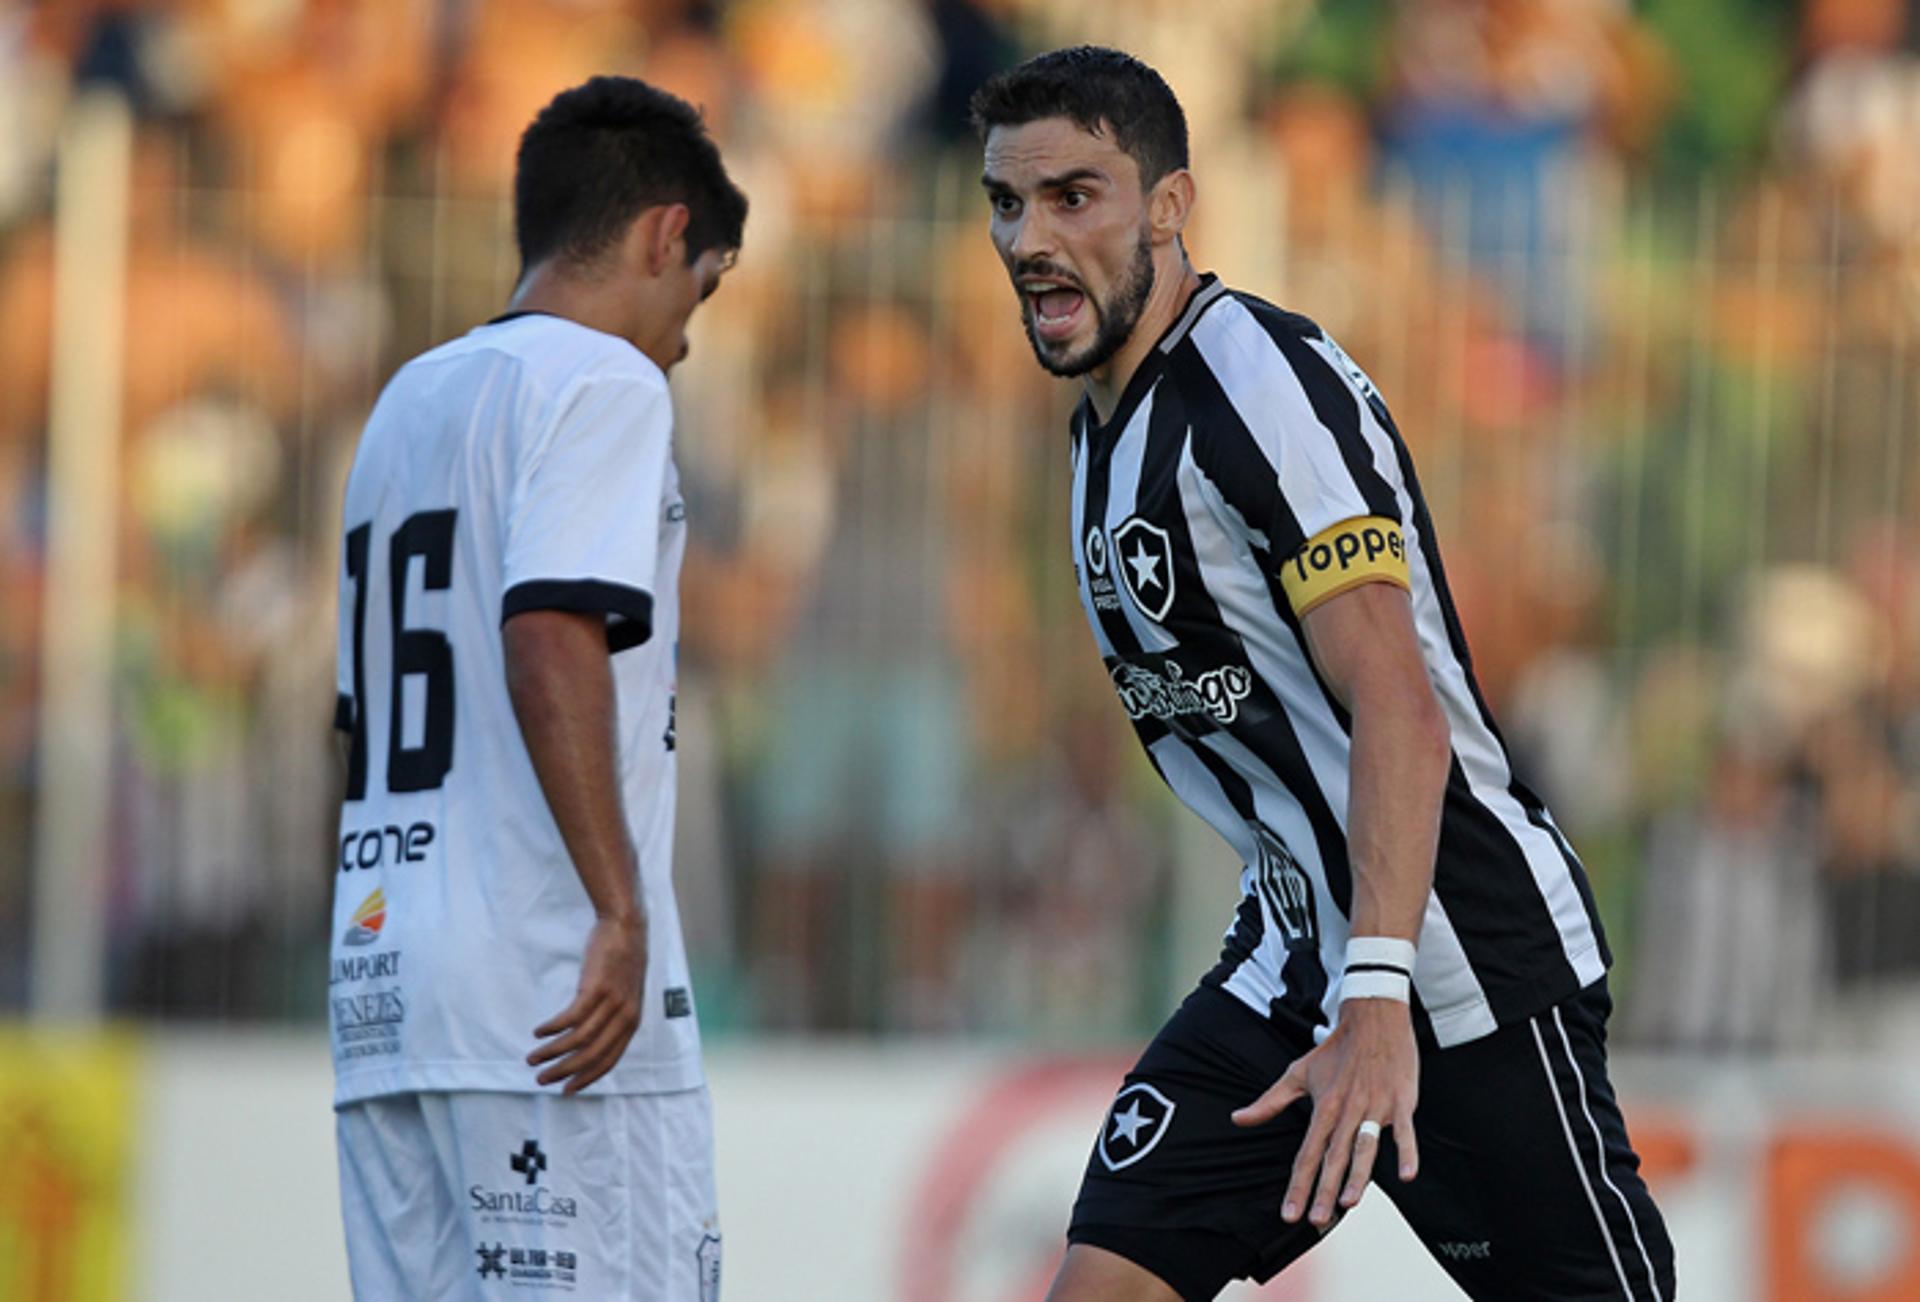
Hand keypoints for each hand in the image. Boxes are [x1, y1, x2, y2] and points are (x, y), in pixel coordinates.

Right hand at [528, 913, 647, 1093]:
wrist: (626, 927)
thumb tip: (594, 1040)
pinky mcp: (597, 988)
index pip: (609, 1061)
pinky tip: (539, 1032)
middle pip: (591, 1056)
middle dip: (564, 1071)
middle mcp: (624, 1017)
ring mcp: (612, 1003)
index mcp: (632, 1023)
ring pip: (578, 1040)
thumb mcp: (626, 994)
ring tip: (532, 1058)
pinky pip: (571, 1018)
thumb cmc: (622, 961)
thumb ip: (615, 1018)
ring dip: (552, 1052)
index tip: (566, 1090)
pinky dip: (553, 1028)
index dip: (586, 1078)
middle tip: (541, 1079)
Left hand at [1231, 998, 1419, 1227]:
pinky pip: (1405, 1131)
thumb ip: (1270, 1101)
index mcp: (1323, 1106)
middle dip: (1324, 1190)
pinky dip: (1406, 1152)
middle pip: (1333, 1156)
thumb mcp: (1298, 1073)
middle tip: (1315, 1220)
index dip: (1298, 1184)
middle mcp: (1347, 1110)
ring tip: (1349, 1203)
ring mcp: (1375, 1107)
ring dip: (1358, 1175)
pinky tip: (1405, 1175)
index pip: (1307, 1153)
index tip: (1289, 1212)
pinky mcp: (1401, 1101)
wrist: (1372, 1017)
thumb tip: (1238, 1119)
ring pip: (1365, 1147)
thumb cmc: (1335, 1050)